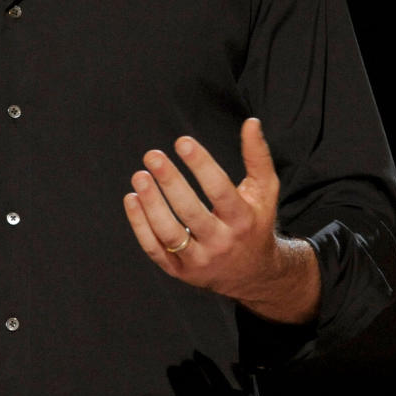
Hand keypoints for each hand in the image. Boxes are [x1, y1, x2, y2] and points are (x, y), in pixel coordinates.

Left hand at [123, 118, 318, 322]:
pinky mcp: (180, 271)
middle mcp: (222, 243)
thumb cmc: (254, 222)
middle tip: (152, 155)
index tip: (182, 141)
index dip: (201, 165)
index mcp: (242, 220)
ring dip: (151, 204)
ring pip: (170, 233)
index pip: (220, 191)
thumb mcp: (264, 191)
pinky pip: (155, 249)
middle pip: (191, 213)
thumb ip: (258, 157)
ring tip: (139, 175)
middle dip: (170, 182)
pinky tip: (132, 198)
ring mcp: (199, 260)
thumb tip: (251, 122)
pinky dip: (140, 225)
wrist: (252, 273)